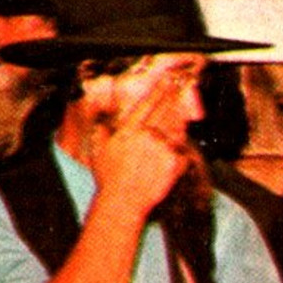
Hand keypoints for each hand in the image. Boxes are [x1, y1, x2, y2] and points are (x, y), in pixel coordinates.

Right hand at [89, 70, 195, 223]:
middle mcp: (148, 135)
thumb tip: (103, 114)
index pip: (148, 103)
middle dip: (173, 95)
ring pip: (177, 126)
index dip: (160, 89)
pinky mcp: (175, 164)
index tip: (167, 80)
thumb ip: (102, 127)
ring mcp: (164, 149)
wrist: (122, 202)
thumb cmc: (108, 178)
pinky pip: (183, 150)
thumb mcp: (98, 148)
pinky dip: (183, 145)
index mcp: (130, 129)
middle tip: (179, 83)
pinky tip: (184, 138)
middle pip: (165, 110)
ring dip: (180, 114)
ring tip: (182, 107)